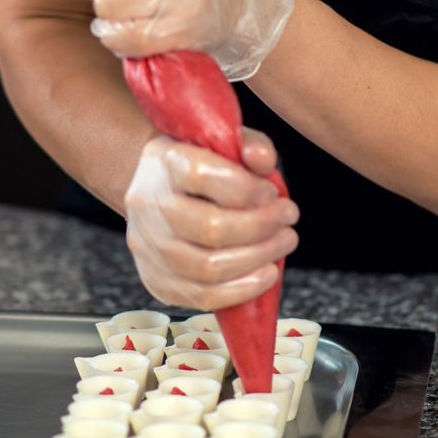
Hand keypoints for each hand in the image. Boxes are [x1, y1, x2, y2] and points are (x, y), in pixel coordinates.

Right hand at [125, 128, 299, 309]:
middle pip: (209, 228)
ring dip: (258, 258)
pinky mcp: (157, 281)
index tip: (272, 193)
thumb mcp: (224, 140)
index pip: (201, 176)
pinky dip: (242, 290)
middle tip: (288, 218)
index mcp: (165, 162)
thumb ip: (249, 144)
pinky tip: (266, 273)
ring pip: (208, 268)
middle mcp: (150, 205)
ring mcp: (149, 247)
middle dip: (261, 227)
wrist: (159, 189)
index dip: (246, 189)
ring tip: (284, 242)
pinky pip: (202, 297)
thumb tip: (263, 159)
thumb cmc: (201, 162)